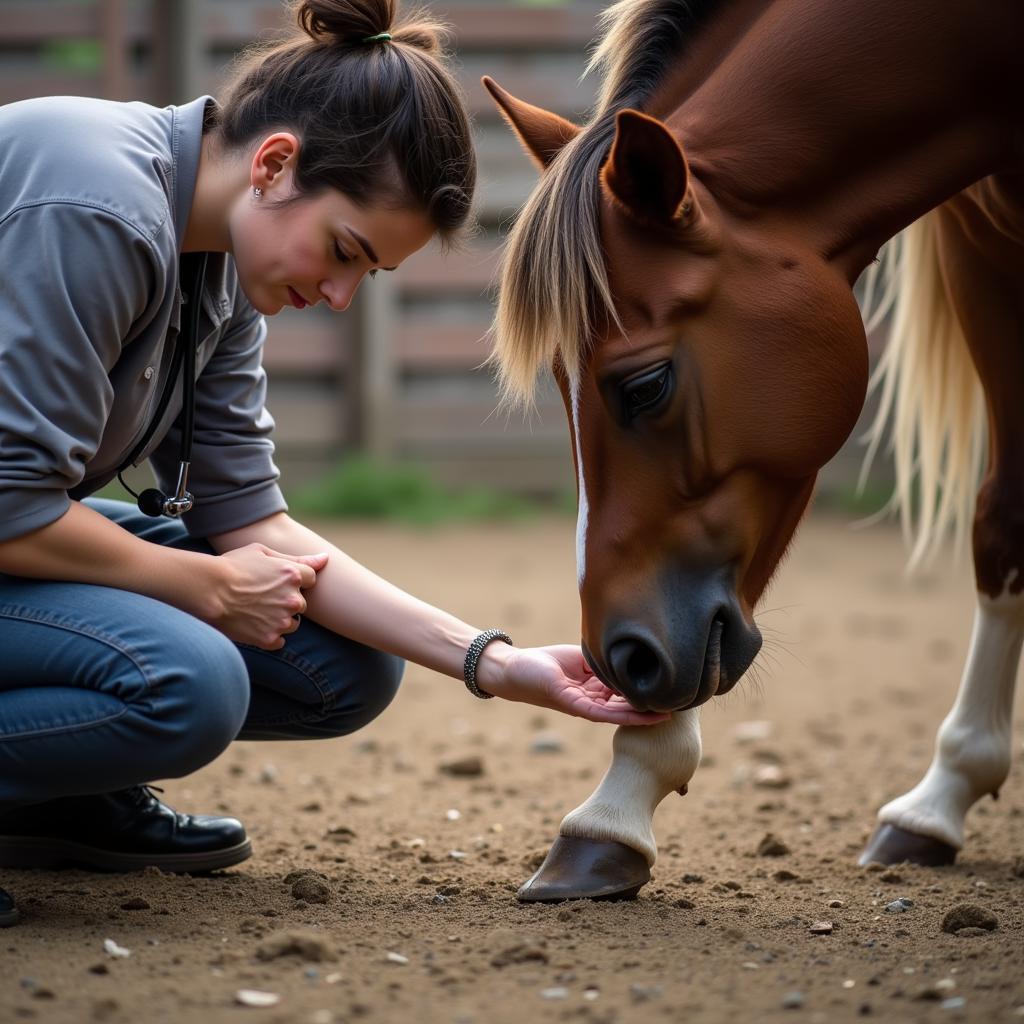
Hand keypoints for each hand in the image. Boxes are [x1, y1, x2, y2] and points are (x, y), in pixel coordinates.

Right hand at [209, 544, 327, 648]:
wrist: (206, 590)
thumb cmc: (232, 566)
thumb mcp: (262, 552)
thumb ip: (297, 558)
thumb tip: (325, 559)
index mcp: (293, 575)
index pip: (311, 579)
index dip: (294, 579)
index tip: (275, 580)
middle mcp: (292, 599)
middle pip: (301, 603)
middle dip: (286, 600)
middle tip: (261, 596)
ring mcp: (281, 621)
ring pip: (293, 623)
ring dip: (280, 619)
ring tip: (256, 610)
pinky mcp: (269, 639)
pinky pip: (280, 641)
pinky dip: (269, 635)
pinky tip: (253, 624)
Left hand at [478, 644, 670, 724]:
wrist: (516, 669)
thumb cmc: (547, 664)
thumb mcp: (585, 658)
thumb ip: (607, 660)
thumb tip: (634, 652)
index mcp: (598, 690)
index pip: (630, 692)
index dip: (652, 689)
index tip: (677, 688)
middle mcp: (596, 702)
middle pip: (630, 705)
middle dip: (656, 704)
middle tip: (685, 702)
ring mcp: (587, 706)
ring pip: (623, 713)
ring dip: (648, 715)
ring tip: (675, 713)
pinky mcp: (575, 705)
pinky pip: (606, 713)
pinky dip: (628, 714)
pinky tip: (648, 715)